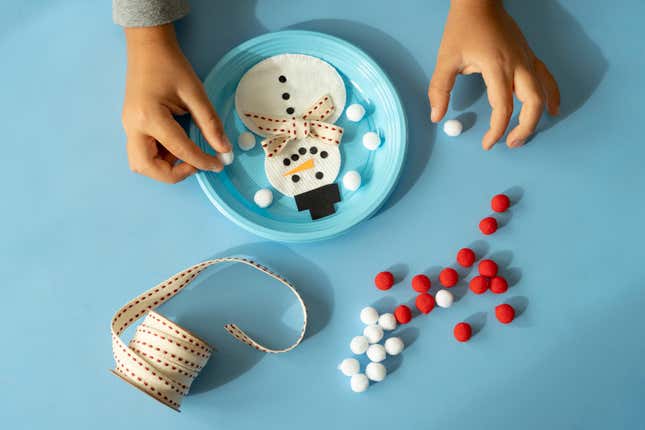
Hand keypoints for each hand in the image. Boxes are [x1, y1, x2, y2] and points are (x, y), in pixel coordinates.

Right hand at [122, 24, 231, 182]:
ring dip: (163, 167)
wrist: (148, 47)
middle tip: (195, 164)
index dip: (202, 161)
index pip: (179, 150)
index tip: (219, 165)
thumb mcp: (195, 93)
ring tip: (186, 154)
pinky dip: (160, 157)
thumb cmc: (171, 65)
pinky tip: (177, 145)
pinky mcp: (131, 127)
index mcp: (149, 117)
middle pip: (147, 167)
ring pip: (141, 164)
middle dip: (173, 173)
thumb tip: (224, 149)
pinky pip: (143, 152)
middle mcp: (133, 126)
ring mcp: (128, 127)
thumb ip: (210, 124)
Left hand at [429, 0, 559, 149]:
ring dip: (538, 116)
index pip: (502, 106)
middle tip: (510, 144)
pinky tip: (553, 109)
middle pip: (532, 103)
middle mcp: (517, 65)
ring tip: (525, 134)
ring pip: (543, 92)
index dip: (497, 130)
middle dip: (524, 128)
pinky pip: (547, 78)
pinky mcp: (530, 56)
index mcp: (496, 66)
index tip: (487, 144)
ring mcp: (527, 60)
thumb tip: (437, 117)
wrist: (480, 3)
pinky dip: (552, 95)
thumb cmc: (462, 29)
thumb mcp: (445, 59)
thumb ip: (440, 90)